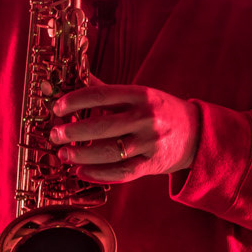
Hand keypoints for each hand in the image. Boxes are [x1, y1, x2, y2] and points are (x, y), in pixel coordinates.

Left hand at [49, 84, 199, 181]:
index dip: (75, 100)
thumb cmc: (162, 111)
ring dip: (81, 155)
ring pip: (109, 152)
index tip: (57, 107)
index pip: (102, 94)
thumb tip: (77, 76)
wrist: (197, 133)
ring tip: (63, 154)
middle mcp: (147, 118)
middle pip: (102, 125)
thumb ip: (108, 90)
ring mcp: (150, 143)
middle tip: (55, 134)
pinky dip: (99, 174)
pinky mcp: (152, 164)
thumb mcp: (140, 95)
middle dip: (73, 131)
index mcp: (141, 95)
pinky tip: (81, 172)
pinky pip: (121, 173)